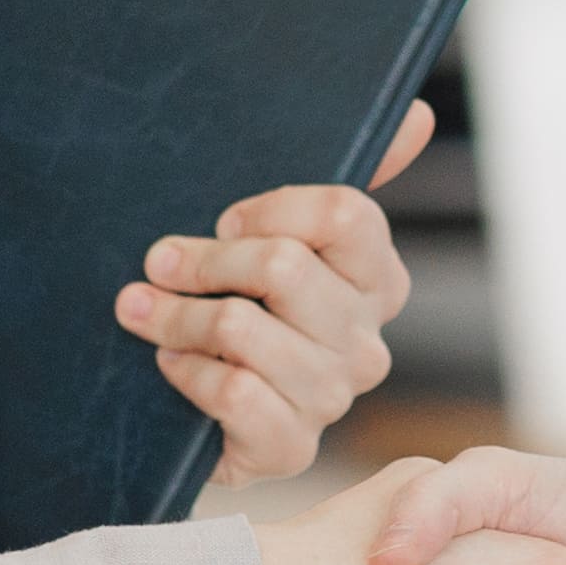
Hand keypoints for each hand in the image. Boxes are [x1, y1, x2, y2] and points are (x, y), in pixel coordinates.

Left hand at [118, 100, 430, 484]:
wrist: (192, 414)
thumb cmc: (239, 308)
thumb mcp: (277, 236)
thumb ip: (350, 178)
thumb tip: (419, 116)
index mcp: (377, 281)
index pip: (346, 215)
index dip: (269, 210)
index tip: (224, 220)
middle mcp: (366, 343)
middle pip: (284, 267)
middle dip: (204, 262)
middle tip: (159, 263)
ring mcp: (331, 398)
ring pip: (244, 329)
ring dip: (177, 318)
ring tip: (146, 313)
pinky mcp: (289, 448)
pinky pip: (232, 390)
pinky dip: (186, 373)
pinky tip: (170, 366)